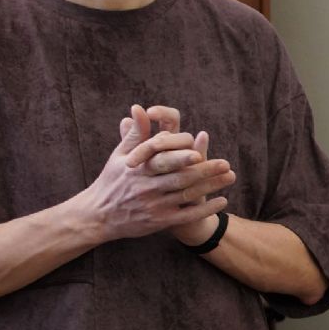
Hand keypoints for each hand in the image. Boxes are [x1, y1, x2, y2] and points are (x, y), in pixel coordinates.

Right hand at [81, 104, 234, 240]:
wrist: (97, 217)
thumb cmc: (111, 181)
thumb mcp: (119, 155)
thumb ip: (135, 134)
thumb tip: (139, 108)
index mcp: (138, 169)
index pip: (163, 158)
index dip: (181, 154)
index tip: (198, 150)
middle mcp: (146, 187)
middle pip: (180, 177)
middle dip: (205, 170)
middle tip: (226, 163)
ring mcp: (153, 205)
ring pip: (187, 195)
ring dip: (211, 186)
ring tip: (230, 177)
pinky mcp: (159, 221)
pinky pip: (187, 215)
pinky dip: (205, 209)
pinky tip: (223, 202)